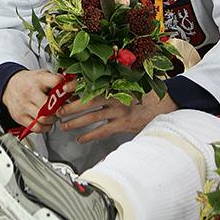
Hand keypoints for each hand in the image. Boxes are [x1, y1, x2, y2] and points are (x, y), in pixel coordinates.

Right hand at [2, 70, 73, 132]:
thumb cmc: (30, 81)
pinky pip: (36, 128)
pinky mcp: (20, 117)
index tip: (68, 92)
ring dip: (53, 119)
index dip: (65, 88)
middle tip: (61, 108)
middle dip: (59, 109)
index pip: (56, 82)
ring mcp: (24, 105)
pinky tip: (46, 122)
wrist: (9, 85)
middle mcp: (30, 92)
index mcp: (38, 79)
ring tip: (53, 115)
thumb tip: (73, 89)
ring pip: (44, 119)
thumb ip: (57, 80)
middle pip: (50, 105)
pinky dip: (45, 128)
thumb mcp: (43, 75)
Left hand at [57, 90, 176, 142]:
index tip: (63, 87)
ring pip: (92, 117)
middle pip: (88, 102)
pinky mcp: (122, 125)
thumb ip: (113, 83)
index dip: (76, 86)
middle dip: (71, 107)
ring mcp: (118, 112)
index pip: (91, 84)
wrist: (162, 106)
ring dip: (76, 122)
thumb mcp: (129, 84)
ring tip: (64, 126)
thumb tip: (93, 81)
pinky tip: (80, 139)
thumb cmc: (143, 95)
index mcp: (114, 85)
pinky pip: (102, 131)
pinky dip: (90, 135)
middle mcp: (115, 97)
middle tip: (58, 111)